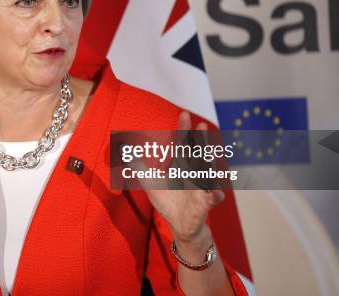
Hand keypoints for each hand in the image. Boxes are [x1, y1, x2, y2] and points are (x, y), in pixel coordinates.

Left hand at [144, 111, 223, 250]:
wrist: (180, 225)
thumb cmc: (168, 200)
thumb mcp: (149, 182)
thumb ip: (138, 165)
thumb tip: (124, 149)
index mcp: (181, 165)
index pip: (183, 144)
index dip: (183, 129)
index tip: (183, 113)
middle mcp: (193, 173)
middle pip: (197, 153)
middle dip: (200, 141)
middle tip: (201, 125)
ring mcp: (201, 187)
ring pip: (208, 173)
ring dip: (209, 163)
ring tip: (210, 152)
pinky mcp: (206, 204)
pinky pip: (213, 198)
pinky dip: (214, 195)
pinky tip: (215, 192)